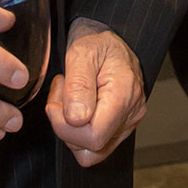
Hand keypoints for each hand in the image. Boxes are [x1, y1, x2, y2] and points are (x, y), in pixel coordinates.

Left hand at [46, 18, 146, 166]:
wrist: (108, 35)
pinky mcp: (121, 125)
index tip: (56, 101)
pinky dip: (79, 131)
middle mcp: (131, 112)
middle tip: (61, 95)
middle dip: (65, 127)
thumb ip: (78, 86)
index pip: (94, 136)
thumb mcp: (81, 52)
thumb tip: (77, 119)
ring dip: (71, 130)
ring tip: (69, 99)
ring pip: (92, 152)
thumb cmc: (96, 40)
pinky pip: (96, 144)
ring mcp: (128, 121)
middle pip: (92, 148)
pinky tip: (77, 108)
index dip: (66, 126)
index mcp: (124, 93)